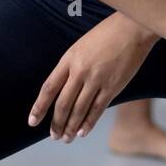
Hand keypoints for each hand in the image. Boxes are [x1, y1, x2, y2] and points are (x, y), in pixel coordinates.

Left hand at [28, 12, 158, 140]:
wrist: (132, 27)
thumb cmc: (107, 34)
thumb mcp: (82, 46)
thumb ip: (72, 66)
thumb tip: (63, 89)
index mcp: (69, 58)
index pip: (49, 88)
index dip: (39, 107)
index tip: (32, 121)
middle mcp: (80, 70)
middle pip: (63, 103)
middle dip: (56, 123)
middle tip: (53, 136)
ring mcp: (96, 79)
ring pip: (79, 110)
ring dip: (71, 127)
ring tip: (66, 138)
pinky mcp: (112, 86)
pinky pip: (97, 109)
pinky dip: (88, 123)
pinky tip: (82, 132)